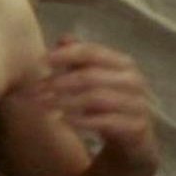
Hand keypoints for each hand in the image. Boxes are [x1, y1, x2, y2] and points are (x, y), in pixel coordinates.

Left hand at [44, 37, 158, 167]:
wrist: (136, 136)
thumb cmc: (109, 101)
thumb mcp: (95, 78)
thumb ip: (80, 58)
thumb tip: (64, 38)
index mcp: (123, 63)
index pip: (92, 52)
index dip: (65, 54)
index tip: (42, 60)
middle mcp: (133, 80)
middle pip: (90, 75)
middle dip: (59, 82)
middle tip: (37, 89)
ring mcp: (138, 103)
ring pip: (96, 98)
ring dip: (65, 101)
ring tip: (44, 104)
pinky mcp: (137, 126)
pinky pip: (105, 122)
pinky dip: (81, 120)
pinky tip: (62, 120)